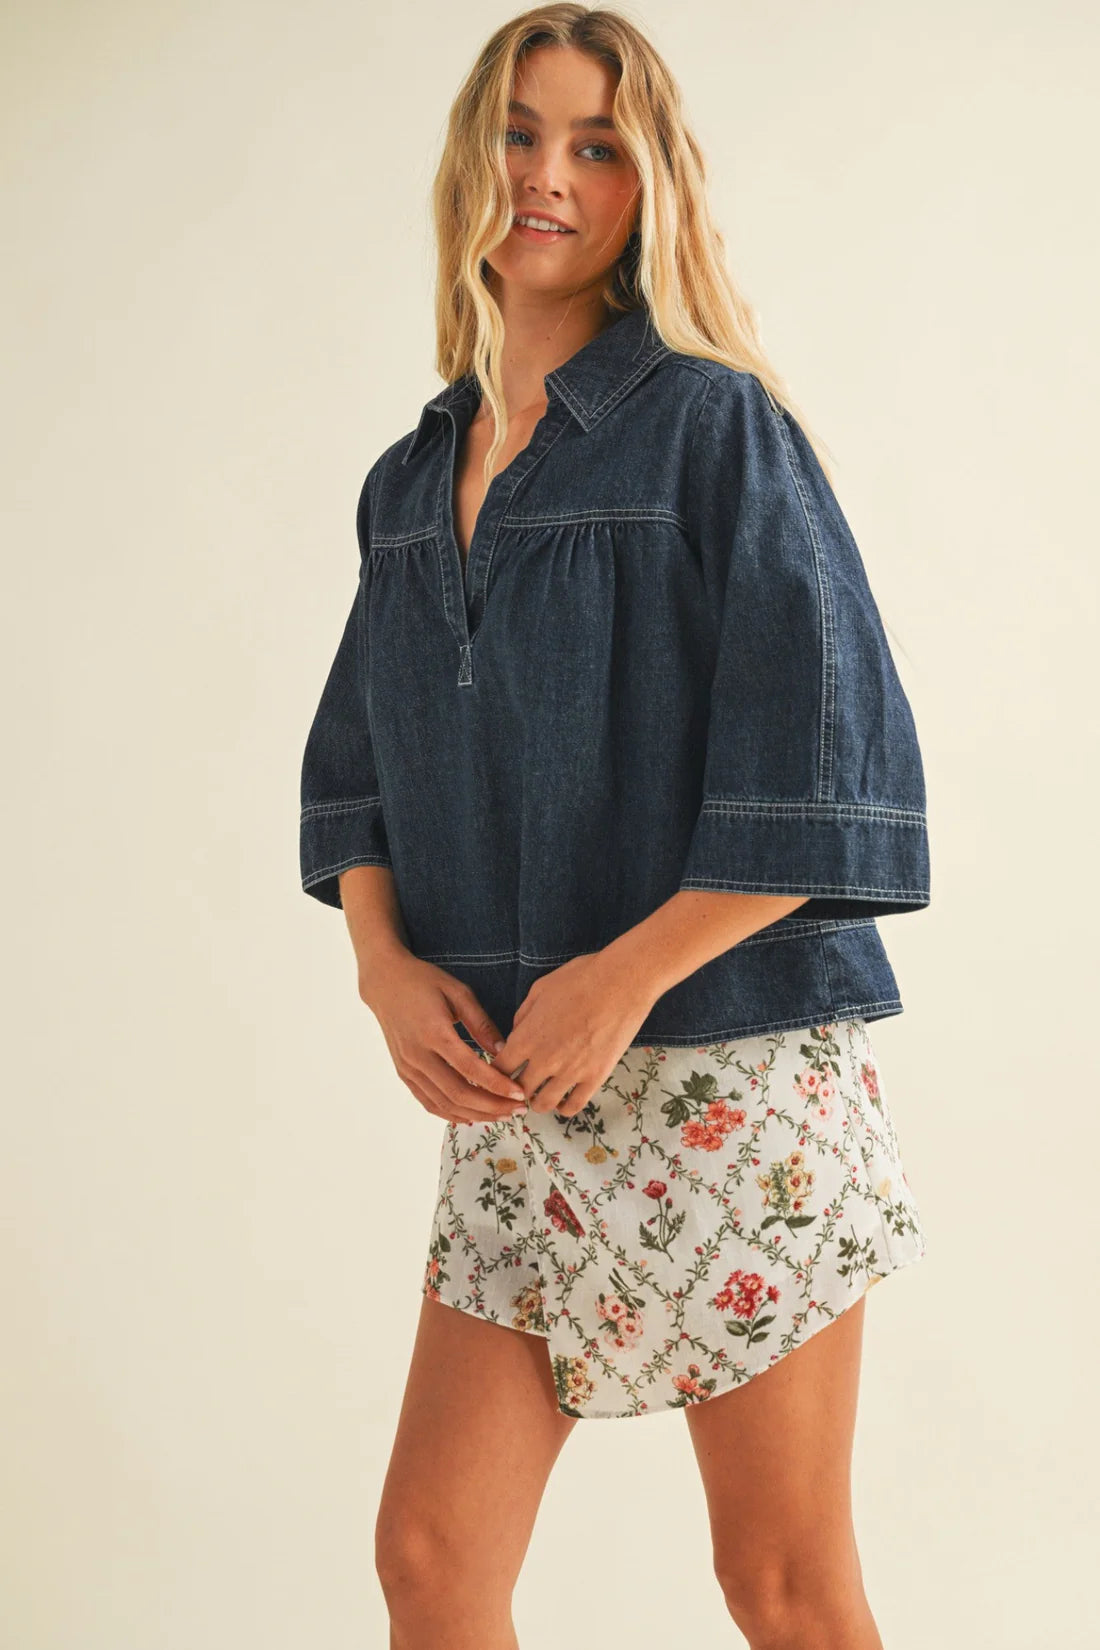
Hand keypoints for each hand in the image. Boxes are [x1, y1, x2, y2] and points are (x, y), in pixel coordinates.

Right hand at [358, 950, 527, 1125]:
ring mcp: (408, 1067)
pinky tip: (472, 1115)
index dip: (497, 1085)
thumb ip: (481, 1024)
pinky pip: (428, 1102)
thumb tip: (504, 1051)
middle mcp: (418, 1055)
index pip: (471, 1069)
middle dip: (491, 1106)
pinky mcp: (403, 1073)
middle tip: (517, 1109)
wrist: (385, 983)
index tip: (519, 1093)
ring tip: (501, 1115)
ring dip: (475, 1114)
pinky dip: (451, 1114)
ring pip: (444, 1103)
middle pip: (458, 1093)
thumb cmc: (424, 982)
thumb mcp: (458, 993)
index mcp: (435, 1032)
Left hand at [491, 950, 657, 1117]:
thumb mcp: (540, 989)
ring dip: (537, 1101)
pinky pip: (573, 1106)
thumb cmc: (580, 978)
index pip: (499, 1068)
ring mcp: (571, 1072)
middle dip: (515, 1088)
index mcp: (527, 1037)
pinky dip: (564, 1107)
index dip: (497, 1071)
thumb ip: (523, 1016)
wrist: (622, 983)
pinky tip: (563, 1099)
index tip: (503, 1069)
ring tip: (541, 1094)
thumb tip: (515, 1034)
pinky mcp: (595, 1077)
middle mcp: (545, 1060)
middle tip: (521, 1083)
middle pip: (518, 1090)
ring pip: (543, 1104)